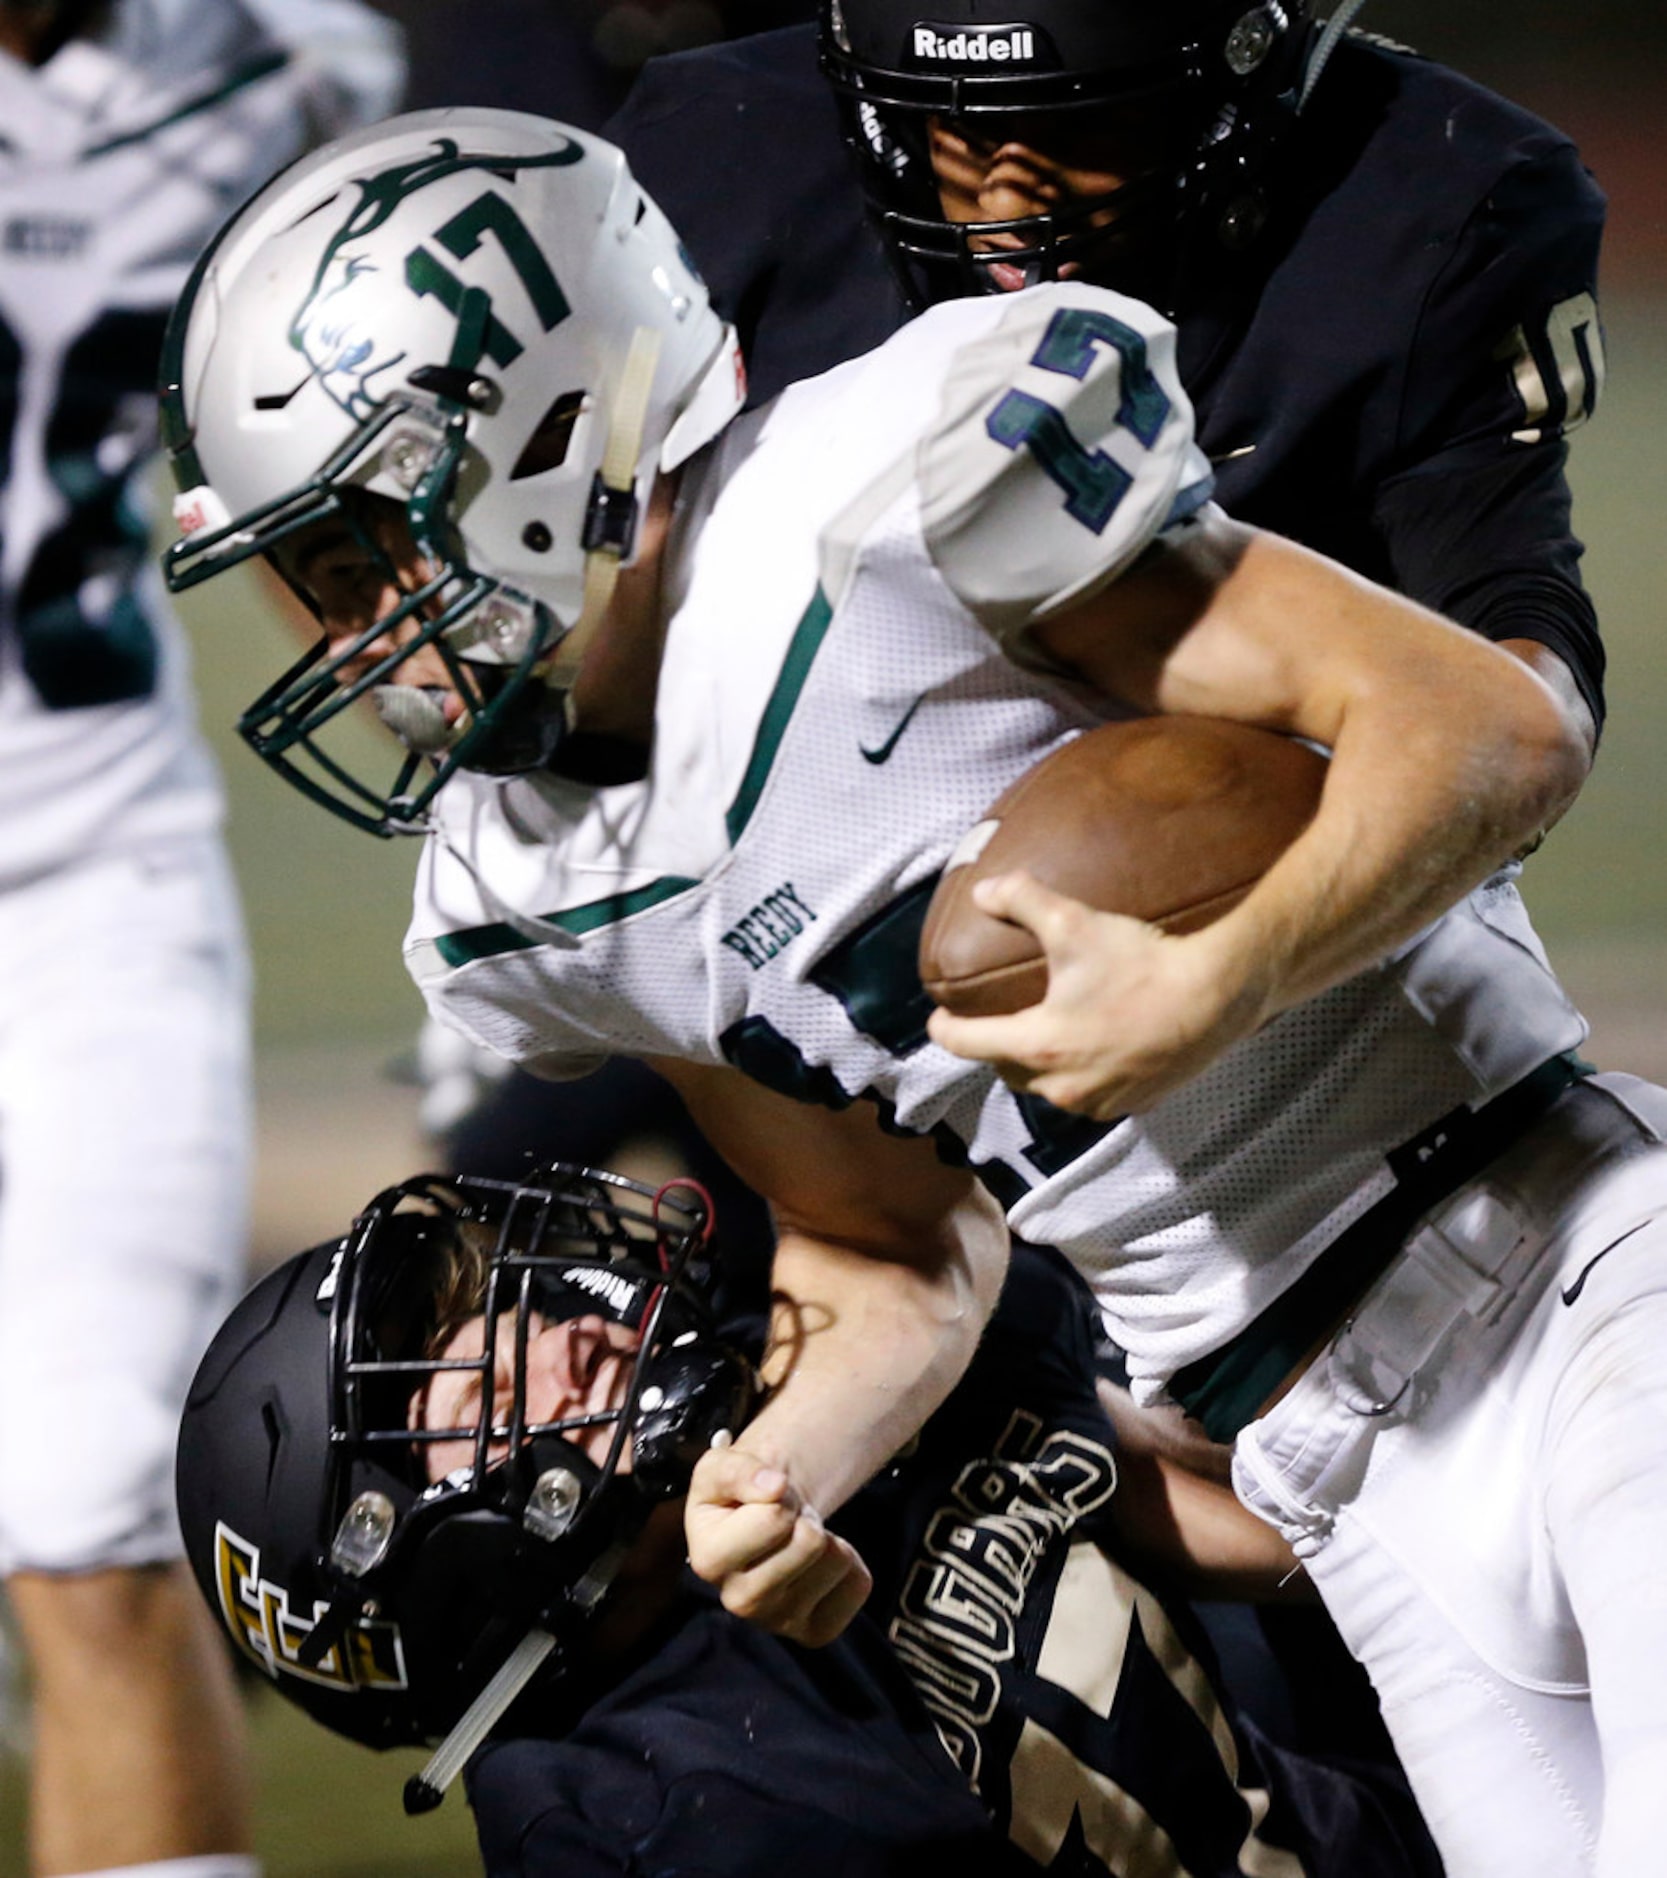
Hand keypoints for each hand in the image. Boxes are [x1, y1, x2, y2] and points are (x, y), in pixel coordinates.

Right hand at [684, 1440, 872, 1646]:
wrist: (756, 1525)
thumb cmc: (736, 1495)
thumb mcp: (720, 1467)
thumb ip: (739, 1470)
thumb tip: (776, 1486)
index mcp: (709, 1561)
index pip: (775, 1517)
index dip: (782, 1493)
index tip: (768, 1497)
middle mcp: (738, 1602)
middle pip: (810, 1542)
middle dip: (804, 1516)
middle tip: (787, 1520)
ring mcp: (778, 1622)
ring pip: (837, 1559)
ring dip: (825, 1536)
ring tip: (797, 1539)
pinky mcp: (814, 1632)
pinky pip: (859, 1585)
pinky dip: (848, 1562)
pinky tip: (816, 1563)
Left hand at [924, 870, 1266, 1117]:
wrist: (1217, 997)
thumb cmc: (1142, 963)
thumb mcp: (1075, 924)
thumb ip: (1022, 902)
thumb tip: (982, 891)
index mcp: (1037, 1046)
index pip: (967, 1045)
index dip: (945, 1029)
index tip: (937, 1020)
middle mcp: (1061, 1086)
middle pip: (1006, 1068)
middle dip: (997, 1047)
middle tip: (1000, 1019)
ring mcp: (1097, 1101)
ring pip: (1048, 1086)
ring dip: (1041, 1064)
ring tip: (1048, 1033)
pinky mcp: (1131, 1105)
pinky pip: (1088, 1094)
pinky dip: (1082, 1074)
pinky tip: (1094, 1048)